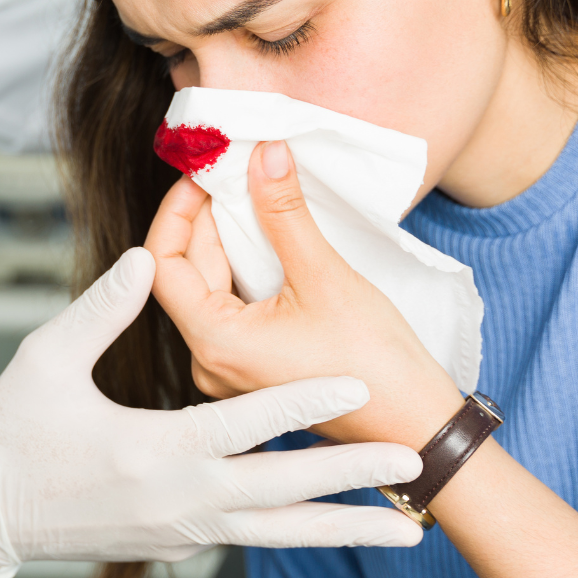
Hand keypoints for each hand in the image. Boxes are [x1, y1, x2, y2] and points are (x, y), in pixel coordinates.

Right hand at [0, 248, 423, 577]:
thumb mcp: (46, 362)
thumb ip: (102, 310)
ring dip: (348, 527)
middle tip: (414, 465)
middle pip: (286, 490)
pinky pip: (260, 536)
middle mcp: (182, 500)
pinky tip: (343, 520)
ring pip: (284, 533)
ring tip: (409, 528)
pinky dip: (304, 529)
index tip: (357, 384)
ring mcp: (188, 529)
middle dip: (354, 477)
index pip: (247, 424)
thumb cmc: (11, 438)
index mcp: (155, 451)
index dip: (304, 400)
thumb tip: (147, 257)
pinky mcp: (187, 542)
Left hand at [146, 140, 462, 448]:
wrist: (415, 424)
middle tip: (238, 172)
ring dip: (230, 243)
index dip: (177, 212)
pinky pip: (237, 310)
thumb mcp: (324, 275)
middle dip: (209, 219)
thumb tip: (264, 153)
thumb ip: (285, 211)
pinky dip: (248, 271)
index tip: (207, 174)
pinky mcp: (258, 370)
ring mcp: (233, 371)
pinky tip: (273, 241)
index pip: (162, 265)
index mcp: (215, 343)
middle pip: (188, 275)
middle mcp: (211, 363)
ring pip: (214, 291)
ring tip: (257, 198)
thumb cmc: (373, 362)